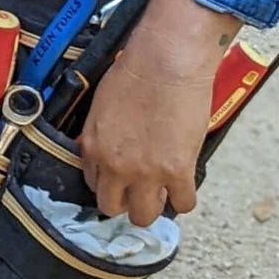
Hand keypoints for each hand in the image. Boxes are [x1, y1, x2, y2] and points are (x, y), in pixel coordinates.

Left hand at [78, 0, 236, 226]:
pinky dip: (185, 199)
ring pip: (145, 216)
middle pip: (114, 208)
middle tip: (140, 191)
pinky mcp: (178, 171)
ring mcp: (146, 172)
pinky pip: (183, 204)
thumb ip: (101, 133)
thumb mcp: (101, 105)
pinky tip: (185, 187)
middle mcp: (115, 166)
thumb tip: (108, 146)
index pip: (94, 184)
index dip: (110, 184)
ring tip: (163, 193)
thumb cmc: (135, 72)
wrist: (166, 62)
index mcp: (93, 147)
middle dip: (126, 202)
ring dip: (153, 207)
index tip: (121, 180)